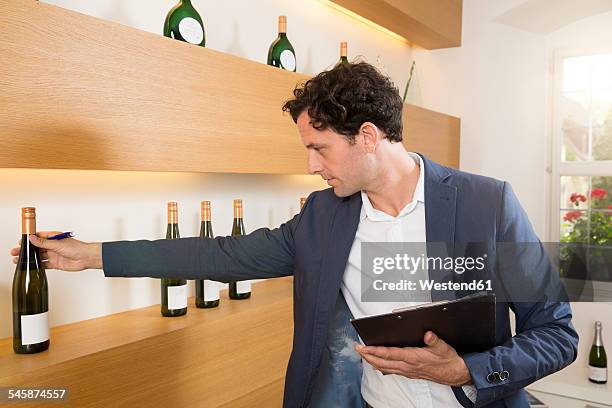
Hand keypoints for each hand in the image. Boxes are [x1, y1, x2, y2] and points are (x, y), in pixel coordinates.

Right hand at [10, 231, 102, 271]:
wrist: (86, 258)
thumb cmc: (77, 248)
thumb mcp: (57, 244)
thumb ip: (43, 243)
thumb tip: (32, 238)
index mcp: (53, 238)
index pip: (38, 237)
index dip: (29, 240)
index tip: (20, 242)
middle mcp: (53, 246)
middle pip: (36, 248)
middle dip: (26, 250)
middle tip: (15, 252)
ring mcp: (54, 255)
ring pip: (38, 257)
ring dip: (29, 259)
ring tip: (18, 260)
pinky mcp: (56, 263)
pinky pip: (44, 265)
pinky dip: (37, 266)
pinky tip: (29, 267)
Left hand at [354, 331, 472, 385]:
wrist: (455, 373)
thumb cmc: (448, 360)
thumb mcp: (444, 347)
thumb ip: (434, 340)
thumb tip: (428, 334)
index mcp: (413, 358)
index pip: (389, 354)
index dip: (375, 351)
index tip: (364, 347)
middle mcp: (408, 366)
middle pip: (382, 362)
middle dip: (368, 356)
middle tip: (357, 349)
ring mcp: (407, 371)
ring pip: (384, 368)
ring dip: (372, 361)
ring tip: (363, 355)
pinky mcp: (409, 373)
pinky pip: (391, 371)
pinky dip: (381, 366)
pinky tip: (378, 364)